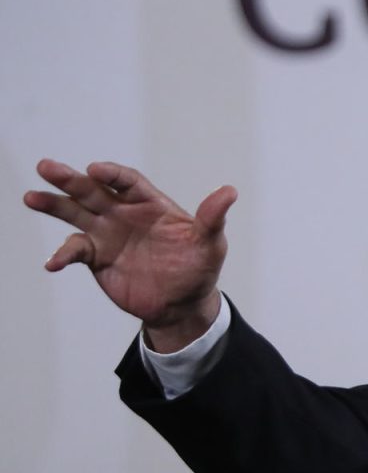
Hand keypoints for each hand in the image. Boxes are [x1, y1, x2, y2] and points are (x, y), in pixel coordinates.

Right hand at [23, 159, 235, 350]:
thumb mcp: (210, 245)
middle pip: (93, 191)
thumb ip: (213, 219)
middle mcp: (124, 213)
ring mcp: (107, 234)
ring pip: (75, 213)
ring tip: (31, 197)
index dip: (111, 174)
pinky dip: (63, 255)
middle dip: (70, 180)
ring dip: (54, 205)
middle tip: (46, 167)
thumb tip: (230, 192)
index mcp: (150, 204)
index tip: (95, 170)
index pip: (127, 182)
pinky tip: (53, 263)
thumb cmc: (199, 268)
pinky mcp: (96, 258)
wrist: (182, 304)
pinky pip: (75, 251)